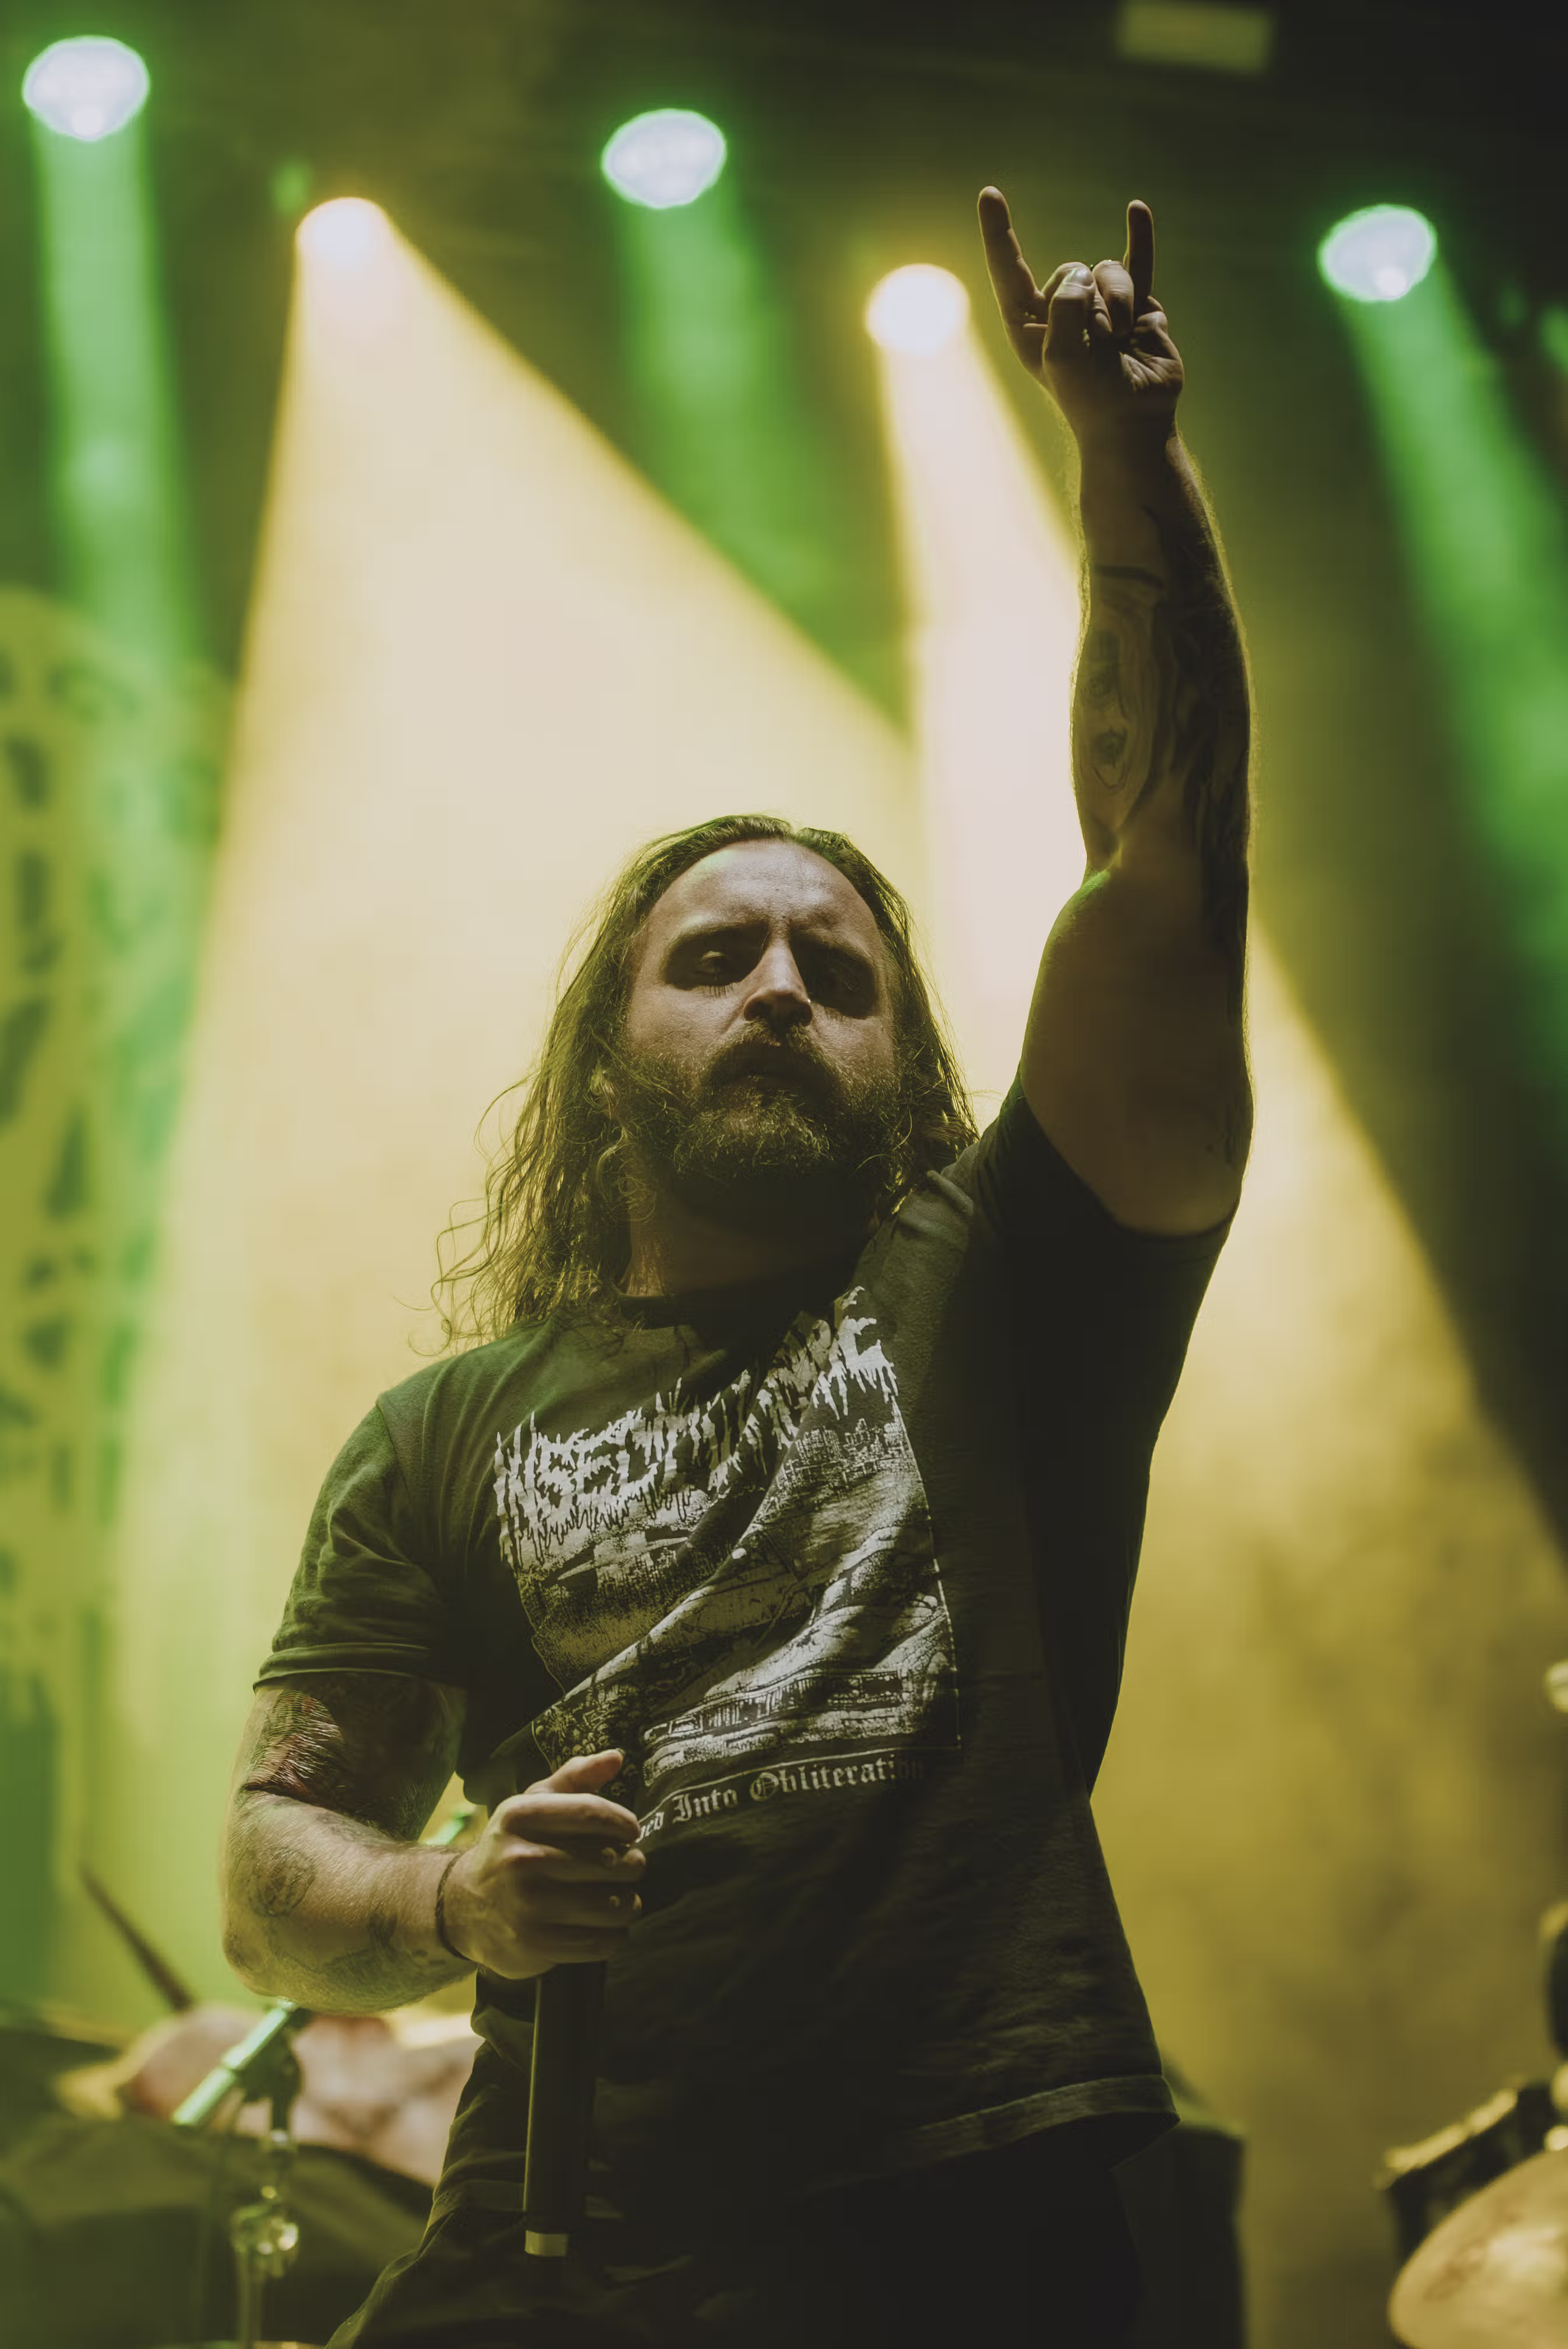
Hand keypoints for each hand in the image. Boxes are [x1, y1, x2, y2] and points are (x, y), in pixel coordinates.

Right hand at [442, 1749, 644, 1980]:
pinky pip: (601, 1942)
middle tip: (628, 1867)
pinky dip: (615, 1935)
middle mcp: (520, 1859)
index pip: (591, 1812)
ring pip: (612, 1905)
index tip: (633, 1831)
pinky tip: (609, 1925)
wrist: (464, 1906)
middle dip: (631, 1864)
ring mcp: (528, 1905)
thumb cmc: (513, 1847)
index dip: (623, 1822)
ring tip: (622, 1897)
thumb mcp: (533, 1805)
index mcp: (519, 1816)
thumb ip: (574, 1778)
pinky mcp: (536, 1944)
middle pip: (611, 1861)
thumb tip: (617, 1757)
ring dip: (628, 1903)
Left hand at [977, 187, 1182, 445]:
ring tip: (1122, 340)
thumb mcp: (1062, 354)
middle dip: (1086, 301)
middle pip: (1068, 271)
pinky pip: (1136, 262)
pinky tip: (1137, 209)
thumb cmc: (1090, 399)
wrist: (1134, 423)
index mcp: (1029, 326)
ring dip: (1116, 302)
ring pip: (1105, 272)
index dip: (999, 233)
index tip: (990, 194)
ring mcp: (1099, 306)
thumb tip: (1086, 274)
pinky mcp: (1136, 306)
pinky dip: (1140, 237)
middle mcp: (1061, 311)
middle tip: (1097, 344)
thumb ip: (1066, 305)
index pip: (1009, 271)